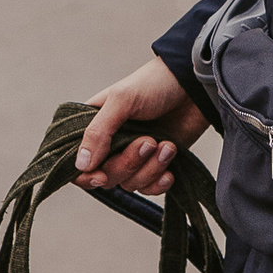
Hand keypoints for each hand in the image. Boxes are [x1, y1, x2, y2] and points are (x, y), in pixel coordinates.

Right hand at [76, 57, 206, 202]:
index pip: (77, 162)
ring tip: (166, 146)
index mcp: (94, 126)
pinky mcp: (156, 164)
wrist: (196, 86)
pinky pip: (149, 188)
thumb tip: (80, 165)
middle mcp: (111, 144)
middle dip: (128, 163)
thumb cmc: (155, 84)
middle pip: (106, 175)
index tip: (100, 175)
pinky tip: (170, 167)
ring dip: (149, 169)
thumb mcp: (122, 100)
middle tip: (148, 141)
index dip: (85, 175)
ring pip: (130, 183)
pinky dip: (159, 182)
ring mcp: (134, 155)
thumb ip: (98, 132)